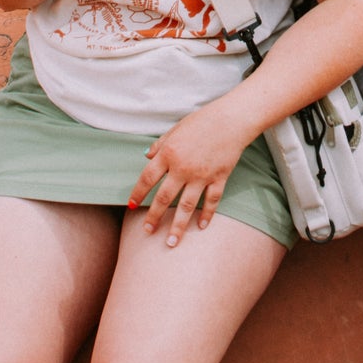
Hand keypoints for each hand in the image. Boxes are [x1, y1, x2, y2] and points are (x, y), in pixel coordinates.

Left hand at [125, 97, 251, 246]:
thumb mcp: (176, 129)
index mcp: (169, 153)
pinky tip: (200, 226)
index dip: (138, 193)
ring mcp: (202, 175)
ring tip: (171, 242)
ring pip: (187, 206)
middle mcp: (183, 168)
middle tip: (147, 232)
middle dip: (154, 217)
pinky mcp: (219, 178)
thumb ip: (160, 145)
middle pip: (165, 198)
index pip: (148, 178)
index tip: (132, 206)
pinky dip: (207, 215)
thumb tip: (146, 156)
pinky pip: (211, 201)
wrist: (231, 119)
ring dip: (178, 226)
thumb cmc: (202, 121)